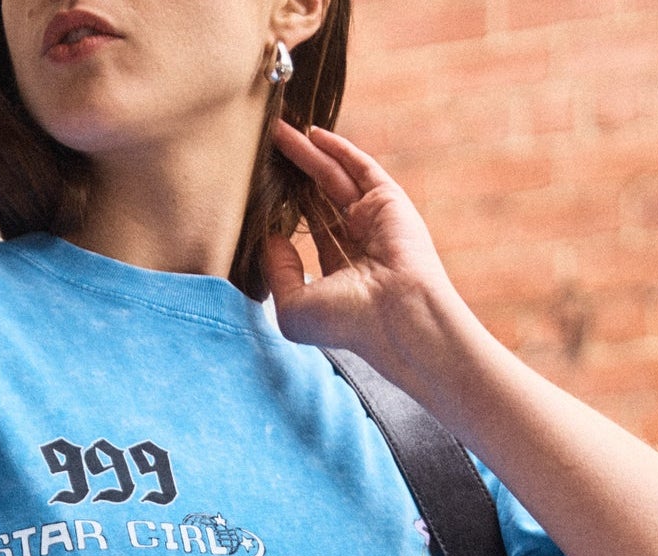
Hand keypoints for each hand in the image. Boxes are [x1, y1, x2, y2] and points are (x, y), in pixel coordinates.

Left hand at [263, 123, 461, 379]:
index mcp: (339, 273)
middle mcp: (358, 244)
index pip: (311, 234)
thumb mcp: (294, 308)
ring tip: (277, 130)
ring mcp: (373, 220)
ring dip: (307, 154)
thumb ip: (276, 273)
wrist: (399, 316)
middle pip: (318, 198)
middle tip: (264, 150)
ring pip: (333, 178)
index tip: (259, 193)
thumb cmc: (348, 322)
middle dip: (293, 174)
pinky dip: (338, 149)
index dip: (286, 212)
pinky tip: (312, 134)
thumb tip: (269, 237)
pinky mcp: (387, 201)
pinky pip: (359, 167)